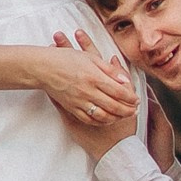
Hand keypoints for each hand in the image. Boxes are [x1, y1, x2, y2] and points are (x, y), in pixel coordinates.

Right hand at [39, 26, 136, 146]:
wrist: (43, 68)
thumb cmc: (66, 59)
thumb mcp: (90, 58)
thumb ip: (109, 70)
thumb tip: (124, 81)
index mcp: (94, 77)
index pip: (119, 92)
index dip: (131, 98)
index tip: (137, 99)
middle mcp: (88, 91)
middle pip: (114, 106)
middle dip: (127, 110)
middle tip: (134, 110)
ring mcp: (79, 102)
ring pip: (103, 116)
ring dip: (116, 118)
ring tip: (124, 116)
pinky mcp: (72, 108)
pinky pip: (89, 119)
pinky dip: (101, 121)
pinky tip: (107, 119)